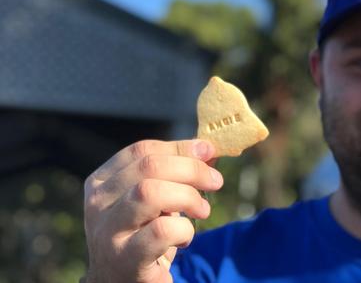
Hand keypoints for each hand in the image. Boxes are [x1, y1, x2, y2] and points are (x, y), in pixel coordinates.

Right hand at [82, 140, 222, 282]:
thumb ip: (176, 174)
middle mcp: (98, 204)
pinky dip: (185, 230)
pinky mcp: (125, 259)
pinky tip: (185, 238)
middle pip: (149, 167)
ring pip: (150, 193)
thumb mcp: (156, 200)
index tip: (208, 151)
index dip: (180, 147)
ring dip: (188, 197)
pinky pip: (161, 231)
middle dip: (191, 169)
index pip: (142, 151)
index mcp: (102, 183)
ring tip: (202, 210)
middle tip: (215, 181)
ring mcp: (108, 232)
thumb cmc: (143, 236)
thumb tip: (209, 149)